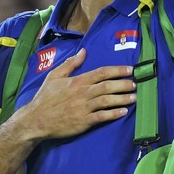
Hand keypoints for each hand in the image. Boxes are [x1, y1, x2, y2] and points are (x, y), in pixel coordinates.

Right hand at [18, 48, 135, 139]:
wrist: (37, 119)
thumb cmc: (46, 97)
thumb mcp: (54, 75)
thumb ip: (70, 63)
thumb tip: (83, 52)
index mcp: (77, 80)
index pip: (101, 72)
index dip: (117, 70)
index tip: (130, 69)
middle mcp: (83, 93)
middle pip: (108, 86)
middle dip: (124, 84)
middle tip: (136, 83)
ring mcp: (84, 107)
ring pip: (107, 101)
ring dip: (122, 98)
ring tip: (134, 97)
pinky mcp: (84, 121)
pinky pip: (102, 117)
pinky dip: (113, 114)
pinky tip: (123, 112)